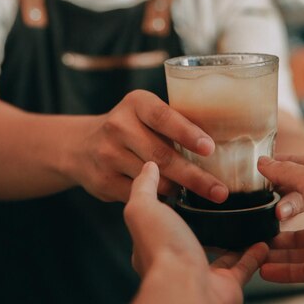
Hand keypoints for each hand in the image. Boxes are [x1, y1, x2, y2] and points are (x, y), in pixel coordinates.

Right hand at [73, 89, 228, 202]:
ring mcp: (108, 155)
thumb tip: (222, 143)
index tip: (210, 148)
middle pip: (162, 156)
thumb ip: (173, 121)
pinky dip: (160, 199)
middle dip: (195, 176)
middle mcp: (118, 125)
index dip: (187, 133)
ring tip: (202, 194)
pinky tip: (173, 200)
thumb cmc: (131, 127)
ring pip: (154, 180)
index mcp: (136, 103)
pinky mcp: (103, 181)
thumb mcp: (145, 112)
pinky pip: (140, 196)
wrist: (81, 146)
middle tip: (220, 190)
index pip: (163, 117)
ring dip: (179, 190)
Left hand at [124, 161, 267, 303]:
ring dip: (232, 237)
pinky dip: (254, 254)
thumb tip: (148, 167)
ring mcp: (203, 275)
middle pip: (194, 238)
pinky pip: (244, 267)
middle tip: (218, 201)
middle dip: (204, 222)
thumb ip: (144, 187)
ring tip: (242, 217)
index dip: (172, 205)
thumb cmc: (162, 250)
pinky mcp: (227, 285)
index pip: (163, 221)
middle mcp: (178, 263)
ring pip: (221, 253)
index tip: (186, 187)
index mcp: (155, 245)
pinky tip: (262, 240)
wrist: (186, 290)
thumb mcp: (143, 208)